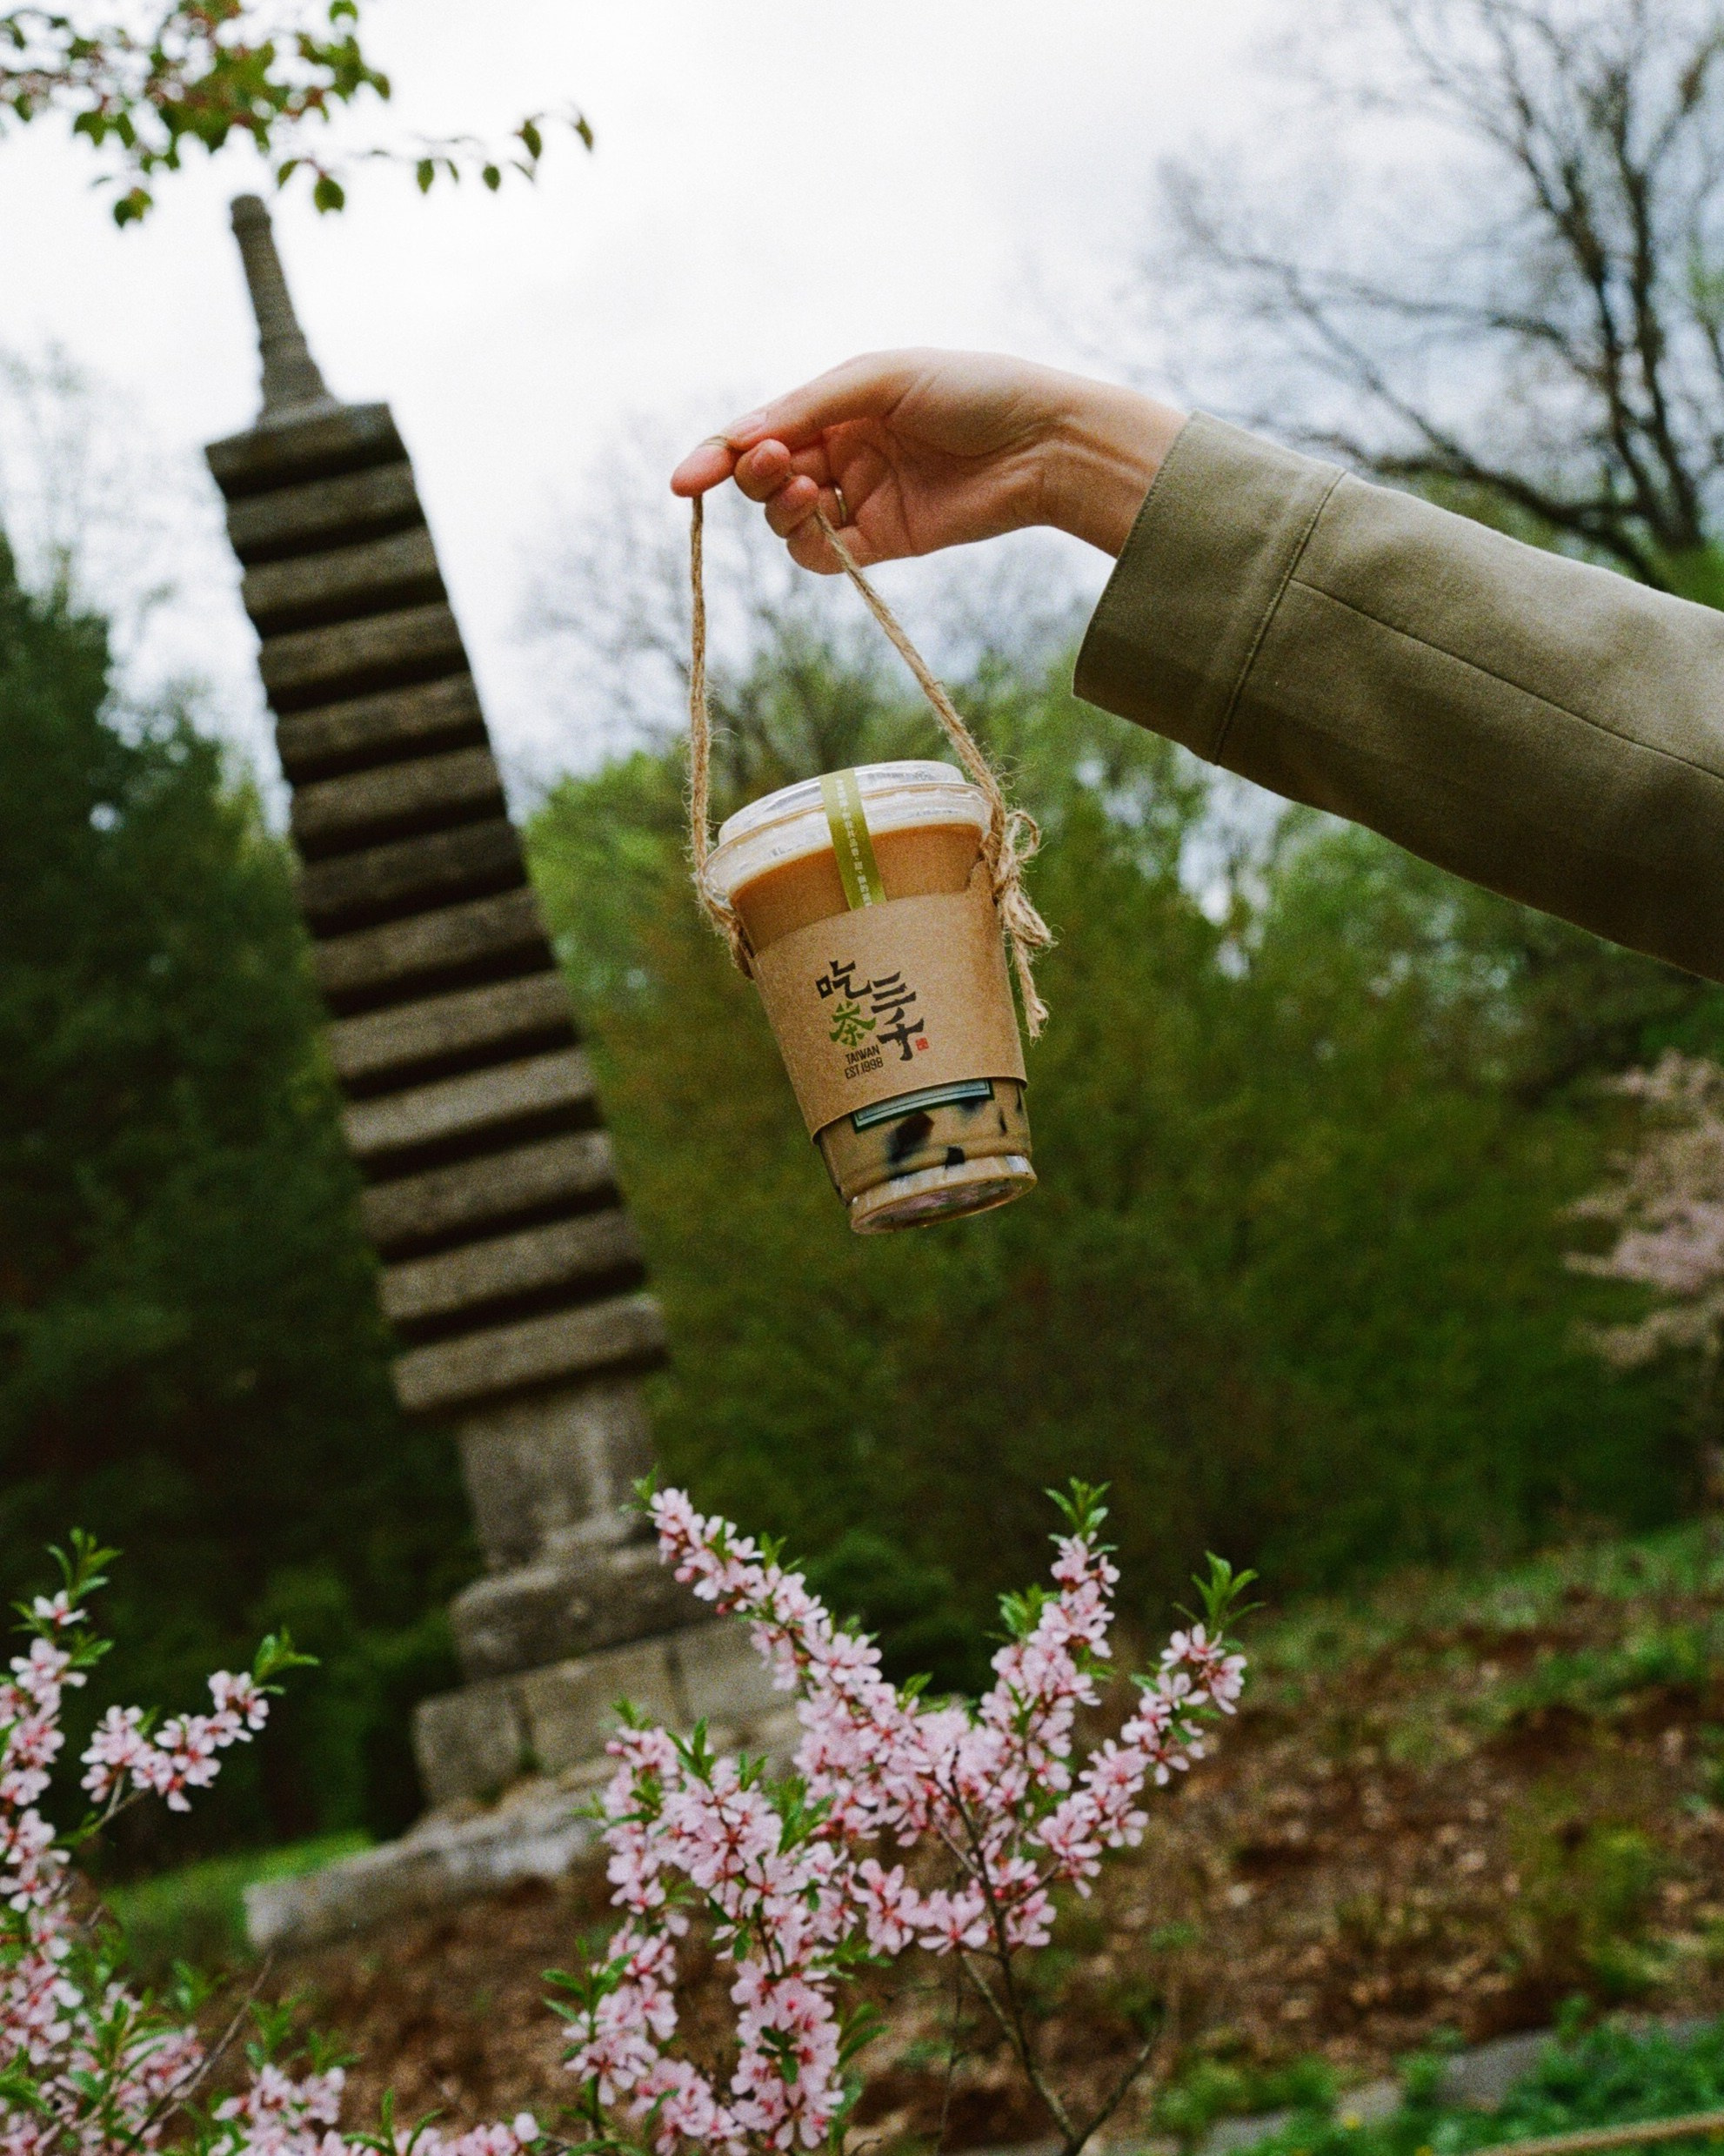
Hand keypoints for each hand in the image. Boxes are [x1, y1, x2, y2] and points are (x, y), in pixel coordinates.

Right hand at [670, 349, 1185, 569]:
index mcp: (838, 405)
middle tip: (780, 463)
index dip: (718, 456)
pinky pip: (826, 555)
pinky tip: (824, 519)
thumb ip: (808, 407)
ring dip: (779, 509)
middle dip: (755, 475)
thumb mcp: (880, 378)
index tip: (686, 481)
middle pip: (766, 478)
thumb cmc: (971, 390)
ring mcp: (862, 499)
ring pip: (788, 521)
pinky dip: (811, 544)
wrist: (1043, 442)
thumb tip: (741, 439)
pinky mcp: (885, 543)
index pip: (759, 433)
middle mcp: (843, 452)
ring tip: (808, 490)